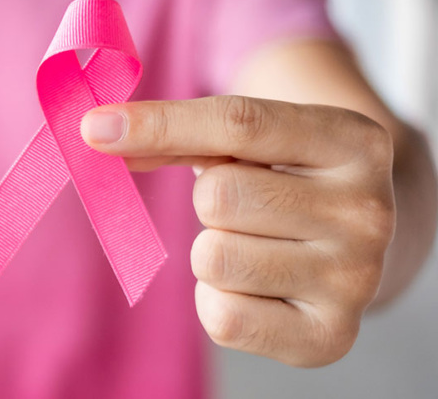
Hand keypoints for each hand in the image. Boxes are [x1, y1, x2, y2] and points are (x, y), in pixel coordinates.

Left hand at [81, 95, 395, 366]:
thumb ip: (180, 132)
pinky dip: (217, 301)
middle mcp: (368, 212)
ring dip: (213, 250)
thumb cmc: (289, 178)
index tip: (94, 128)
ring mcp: (354, 280)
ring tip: (256, 244)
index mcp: (355, 141)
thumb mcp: (253, 140)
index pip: (239, 124)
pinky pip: (222, 317)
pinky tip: (255, 285)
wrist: (361, 242)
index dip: (158, 123)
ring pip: (214, 258)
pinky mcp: (329, 337)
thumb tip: (100, 134)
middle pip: (218, 197)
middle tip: (246, 206)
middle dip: (209, 199)